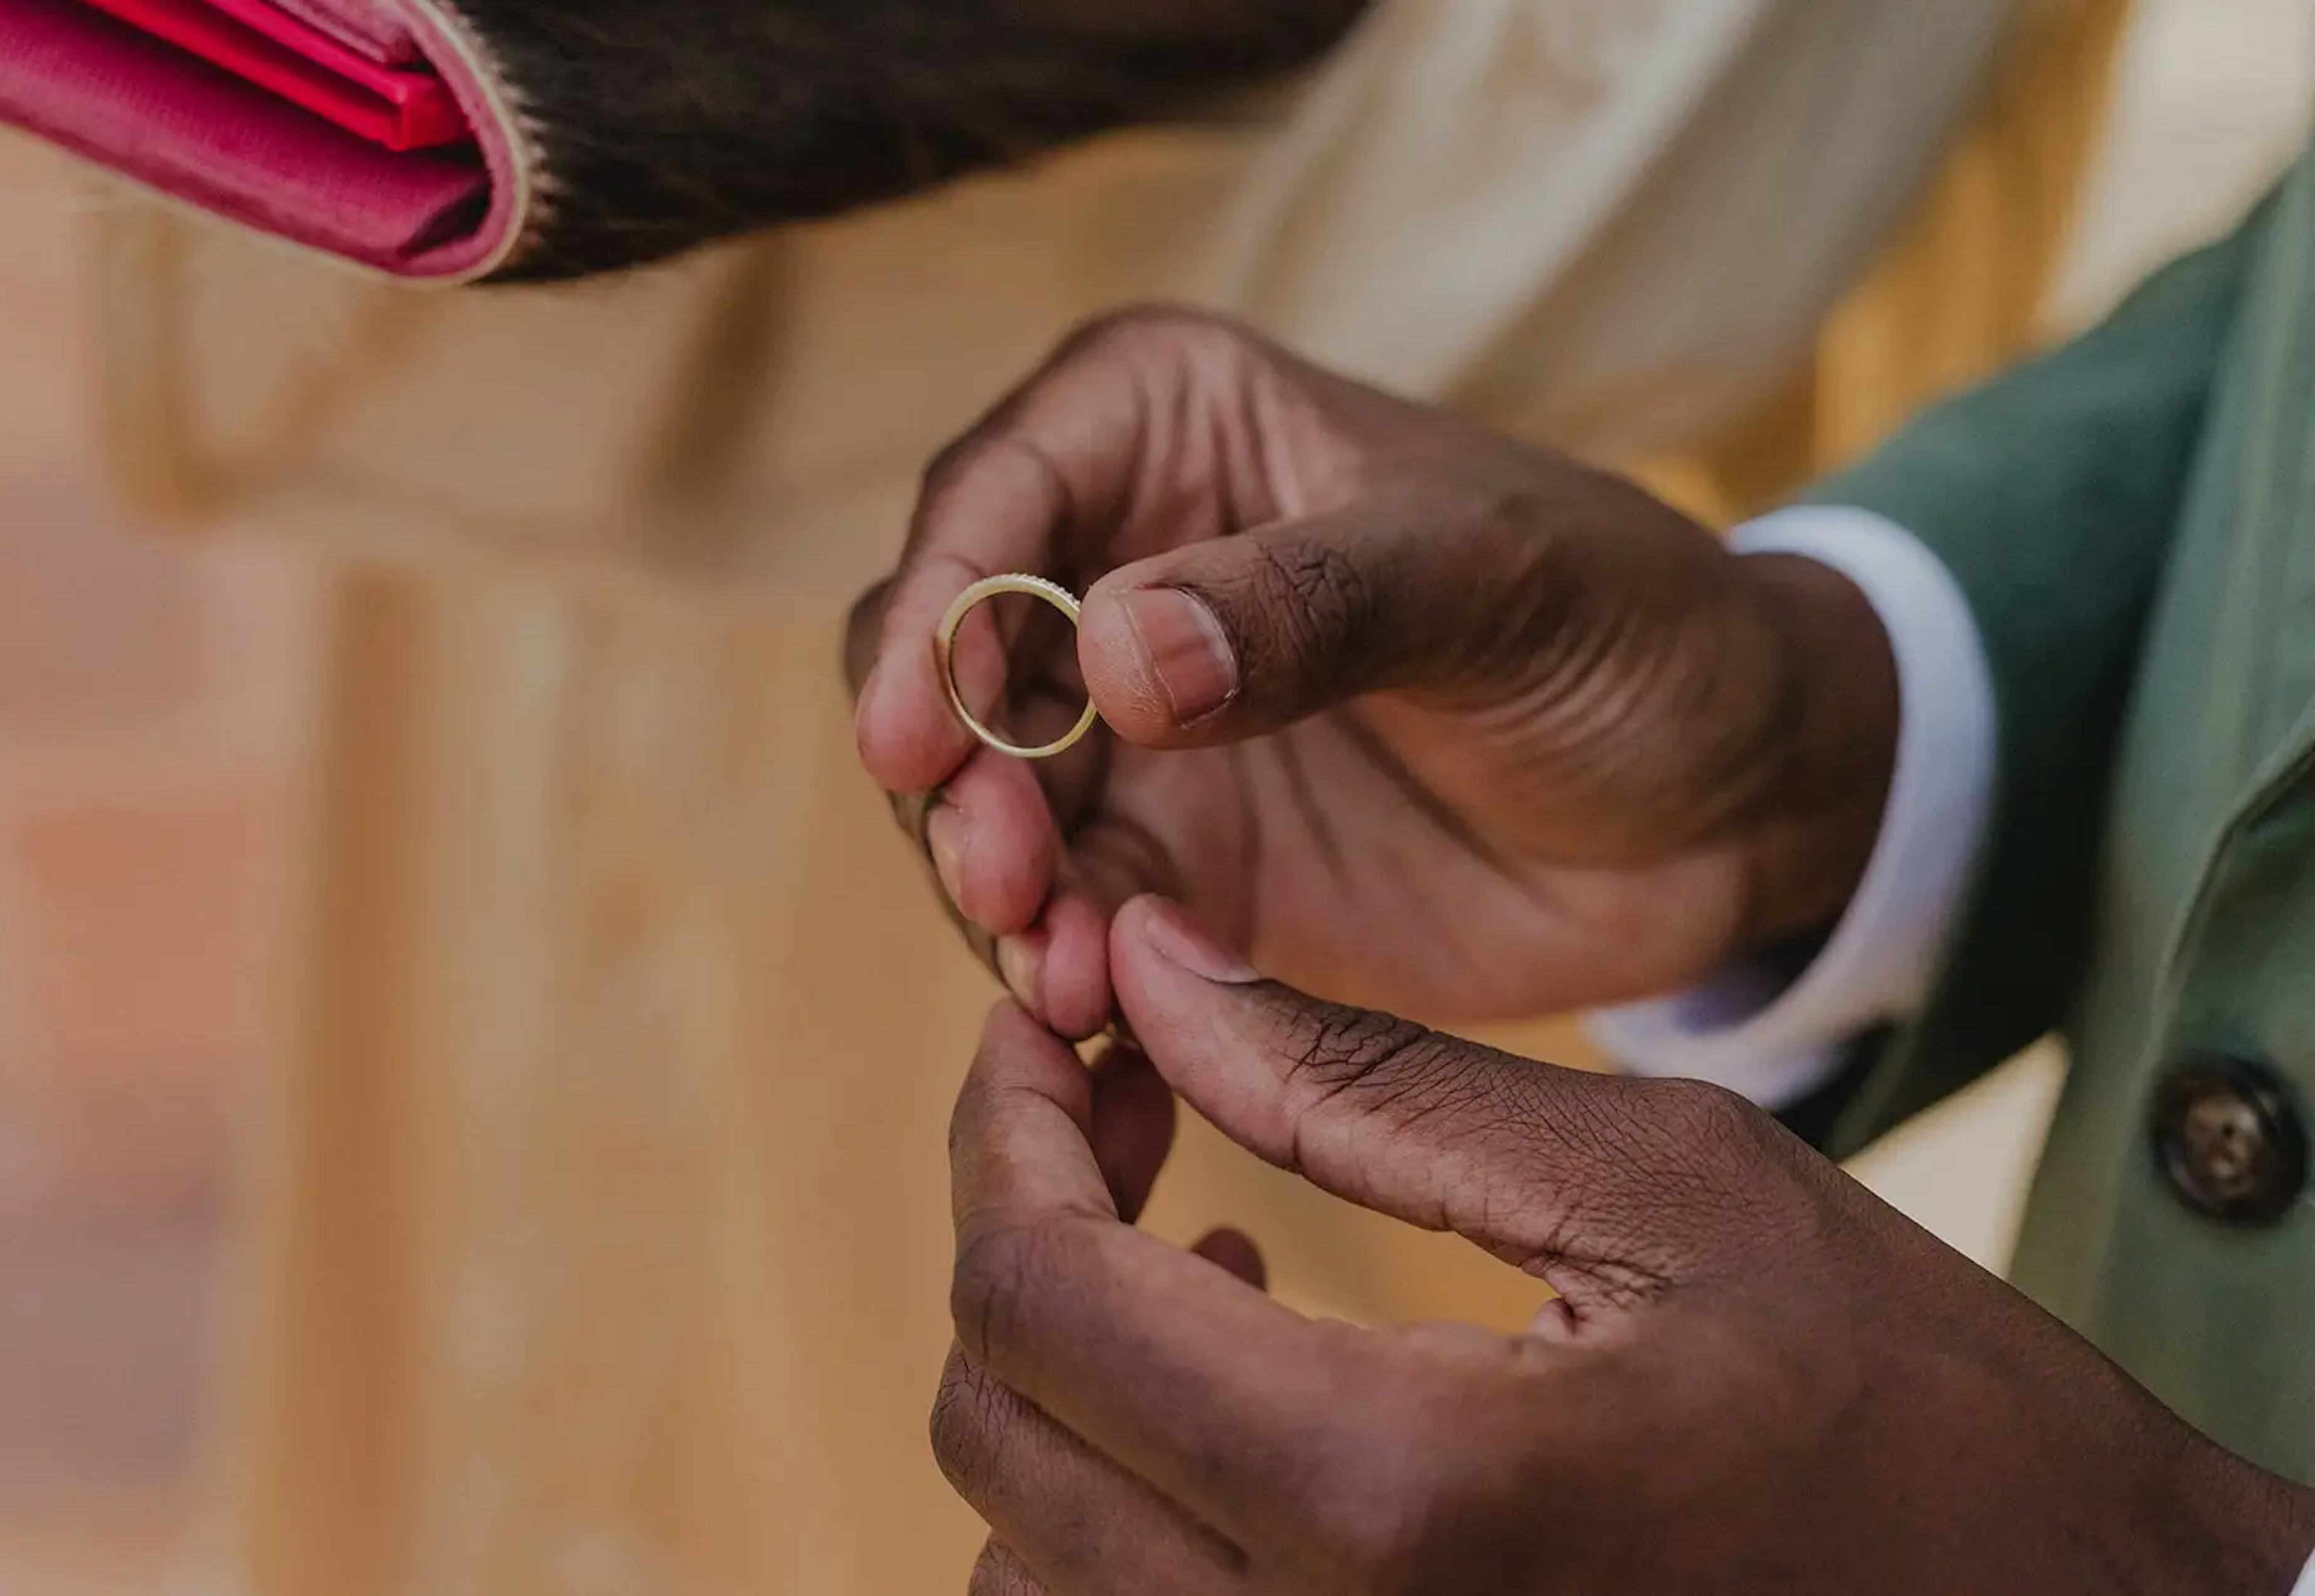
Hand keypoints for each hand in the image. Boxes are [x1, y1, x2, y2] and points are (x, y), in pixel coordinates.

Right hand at [848, 308, 1898, 1037]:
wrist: (1729, 804)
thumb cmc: (1633, 630)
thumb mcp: (1495, 581)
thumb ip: (1309, 604)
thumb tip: (1115, 651)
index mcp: (1174, 427)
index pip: (992, 499)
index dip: (934, 615)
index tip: (920, 739)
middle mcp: (1119, 564)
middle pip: (946, 659)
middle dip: (948, 771)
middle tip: (1005, 878)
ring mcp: (1135, 724)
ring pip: (979, 796)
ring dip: (990, 881)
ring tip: (1053, 962)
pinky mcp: (1170, 860)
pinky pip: (1060, 906)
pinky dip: (1054, 955)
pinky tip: (1085, 1004)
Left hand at [932, 898, 2314, 1593]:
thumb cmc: (1907, 1409)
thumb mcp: (1659, 1182)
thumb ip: (1363, 1080)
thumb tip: (1146, 964)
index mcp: (1396, 1492)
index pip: (1035, 1298)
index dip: (999, 1130)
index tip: (1042, 1031)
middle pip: (999, 1432)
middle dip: (1018, 1231)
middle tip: (1118, 1107)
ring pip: (1026, 1559)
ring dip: (1064, 1380)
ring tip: (1192, 1251)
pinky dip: (1115, 1511)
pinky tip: (1238, 1401)